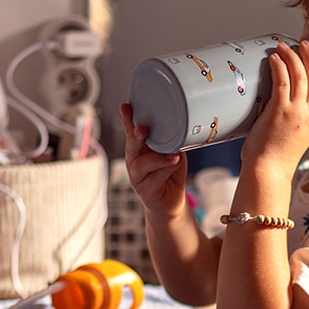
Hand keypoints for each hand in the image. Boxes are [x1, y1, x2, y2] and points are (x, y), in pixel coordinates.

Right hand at [120, 102, 187, 219]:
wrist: (171, 201)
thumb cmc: (170, 173)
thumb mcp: (172, 152)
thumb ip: (173, 141)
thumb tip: (182, 127)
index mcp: (139, 149)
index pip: (130, 131)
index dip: (127, 119)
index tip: (126, 107)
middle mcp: (134, 161)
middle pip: (131, 146)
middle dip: (135, 136)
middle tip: (141, 128)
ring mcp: (137, 177)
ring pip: (142, 165)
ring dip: (157, 158)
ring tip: (173, 155)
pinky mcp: (146, 191)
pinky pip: (154, 179)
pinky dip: (165, 170)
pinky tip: (174, 163)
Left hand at [239, 39, 308, 180]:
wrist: (268, 173)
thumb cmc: (276, 160)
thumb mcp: (295, 138)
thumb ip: (294, 122)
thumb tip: (279, 109)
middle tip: (303, 44)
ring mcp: (296, 112)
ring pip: (301, 75)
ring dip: (293, 57)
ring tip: (285, 46)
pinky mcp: (279, 111)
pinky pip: (283, 80)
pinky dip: (280, 66)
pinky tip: (275, 58)